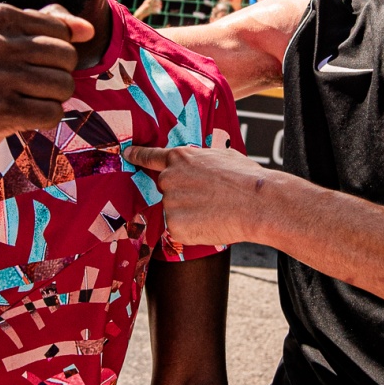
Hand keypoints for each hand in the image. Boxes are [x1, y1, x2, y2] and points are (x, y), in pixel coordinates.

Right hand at [0, 2, 93, 163]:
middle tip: (27, 87)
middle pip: (67, 56)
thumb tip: (88, 29)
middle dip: (57, 77)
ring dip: (51, 100)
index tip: (25, 64)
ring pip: (64, 85)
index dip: (54, 54)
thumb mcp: (3, 40)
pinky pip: (52, 113)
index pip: (61, 30)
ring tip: (23, 101)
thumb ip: (46, 26)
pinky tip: (20, 118)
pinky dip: (45, 119)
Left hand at [119, 143, 271, 247]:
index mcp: (180, 159)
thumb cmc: (246, 179)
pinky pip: (179, 231)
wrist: (256, 203)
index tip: (127, 153)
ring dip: (190, 215)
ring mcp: (169, 203)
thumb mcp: (222, 157)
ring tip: (215, 211)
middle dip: (182, 196)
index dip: (138, 156)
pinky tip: (211, 223)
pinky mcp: (174, 225)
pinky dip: (193, 231)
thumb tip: (205, 164)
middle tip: (208, 200)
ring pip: (174, 212)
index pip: (150, 157)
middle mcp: (168, 179)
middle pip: (166, 190)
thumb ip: (202, 160)